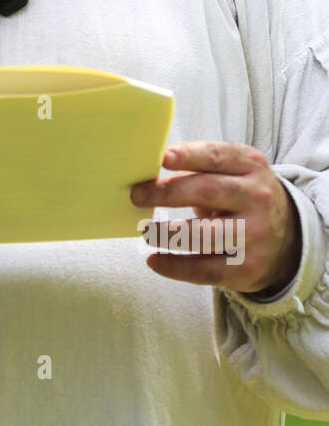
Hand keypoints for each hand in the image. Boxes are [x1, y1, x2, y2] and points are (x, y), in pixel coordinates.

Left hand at [130, 142, 301, 295]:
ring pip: (202, 234)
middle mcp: (257, 198)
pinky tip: (155, 261)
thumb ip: (200, 167)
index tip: (163, 158)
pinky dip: (174, 266)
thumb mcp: (234, 173)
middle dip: (167, 193)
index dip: (189, 155)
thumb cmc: (242, 198)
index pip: (217, 156)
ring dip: (166, 233)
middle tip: (137, 195)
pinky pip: (204, 269)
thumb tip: (147, 171)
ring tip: (145, 231)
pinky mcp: (247, 268)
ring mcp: (255, 234)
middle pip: (207, 191)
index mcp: (251, 166)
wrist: (287, 239)